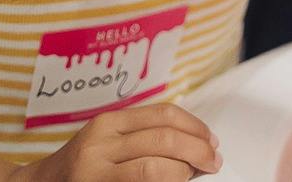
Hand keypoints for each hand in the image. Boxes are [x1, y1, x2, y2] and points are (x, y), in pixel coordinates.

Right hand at [12, 104, 220, 179]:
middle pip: (164, 139)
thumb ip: (141, 137)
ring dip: (184, 173)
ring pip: (155, 168)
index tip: (211, 140)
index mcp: (107, 123)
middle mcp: (100, 144)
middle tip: (212, 161)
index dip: (195, 127)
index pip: (163, 115)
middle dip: (197, 150)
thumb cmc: (79, 168)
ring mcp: (96, 172)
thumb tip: (195, 144)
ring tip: (194, 175)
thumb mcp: (106, 142)